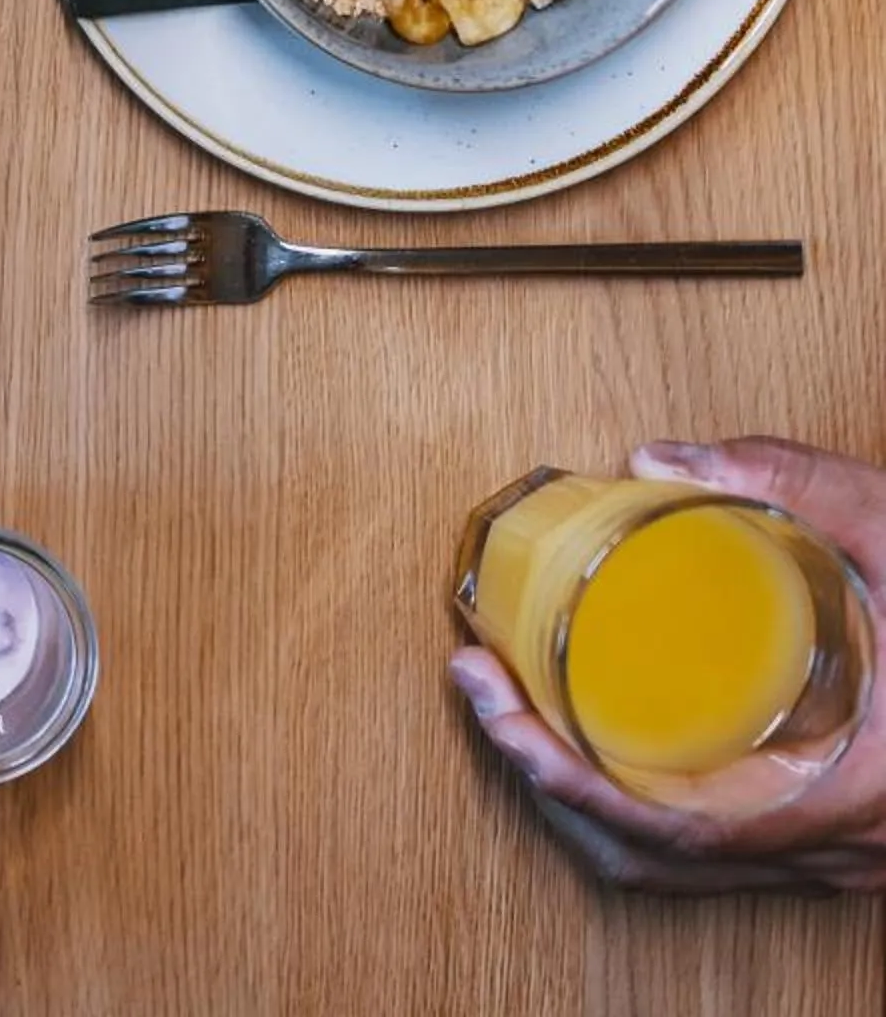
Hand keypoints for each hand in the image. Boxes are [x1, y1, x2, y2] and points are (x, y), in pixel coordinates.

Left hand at [450, 437, 885, 892]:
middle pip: (656, 857)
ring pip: (684, 867)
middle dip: (545, 779)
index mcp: (855, 795)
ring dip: (586, 798)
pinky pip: (721, 852)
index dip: (565, 778)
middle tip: (479, 689)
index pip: (676, 829)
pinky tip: (602, 742)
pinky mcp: (839, 839)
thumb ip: (796, 484)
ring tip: (516, 707)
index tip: (493, 707)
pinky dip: (645, 808)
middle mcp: (845, 849)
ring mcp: (844, 855)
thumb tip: (658, 459)